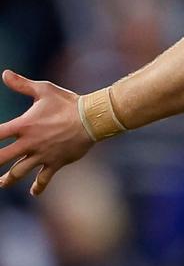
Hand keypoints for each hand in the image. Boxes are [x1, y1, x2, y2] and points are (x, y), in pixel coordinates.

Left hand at [0, 70, 94, 194]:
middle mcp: (30, 143)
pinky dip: (38, 186)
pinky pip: (44, 178)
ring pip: (18, 172)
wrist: (92, 118)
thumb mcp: (44, 90)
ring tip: (1, 183)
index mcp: (24, 125)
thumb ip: (22, 84)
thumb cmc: (68, 102)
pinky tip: (34, 192)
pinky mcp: (55, 162)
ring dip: (7, 179)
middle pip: (2, 158)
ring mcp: (42, 155)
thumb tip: (5, 73)